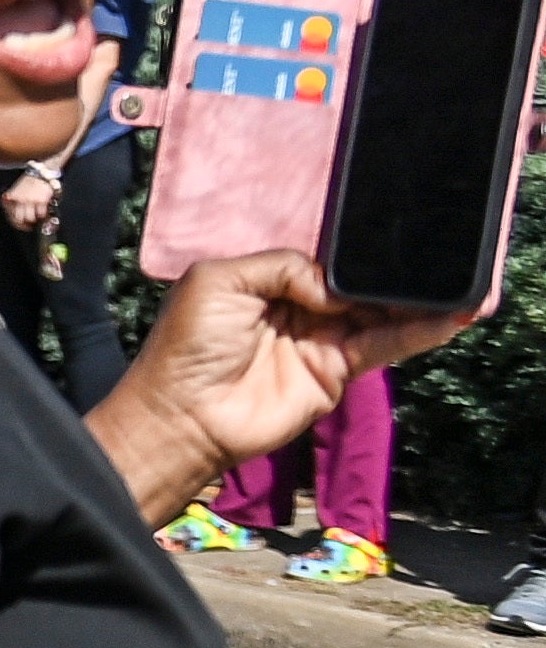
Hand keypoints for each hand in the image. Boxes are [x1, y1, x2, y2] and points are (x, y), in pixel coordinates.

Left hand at [4, 168, 58, 236]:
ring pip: (30, 218)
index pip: (10, 215)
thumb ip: (11, 200)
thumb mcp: (16, 189)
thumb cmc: (29, 181)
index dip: (16, 223)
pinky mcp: (41, 200)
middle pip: (19, 219)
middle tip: (29, 225)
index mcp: (11, 197)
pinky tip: (44, 213)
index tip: (21, 225)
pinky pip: (41, 214)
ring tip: (37, 219)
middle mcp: (19, 200)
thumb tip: (8, 210)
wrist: (42, 172)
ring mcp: (30, 201)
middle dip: (24, 224)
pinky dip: (43, 215)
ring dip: (34, 220)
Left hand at [93, 249, 465, 529]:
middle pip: (359, 282)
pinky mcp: (336, 370)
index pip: (324, 256)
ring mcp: (320, 338)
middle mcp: (298, 305)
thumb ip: (280, 265)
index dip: (356, 248)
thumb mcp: (218, 281)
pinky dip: (422, 331)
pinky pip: (387, 345)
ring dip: (420, 298)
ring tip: (462, 280)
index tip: (395, 230)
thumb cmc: (186, 347)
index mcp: (267, 278)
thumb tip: (333, 286)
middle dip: (396, 269)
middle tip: (440, 251)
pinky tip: (454, 315)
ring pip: (381, 311)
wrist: (185, 417)